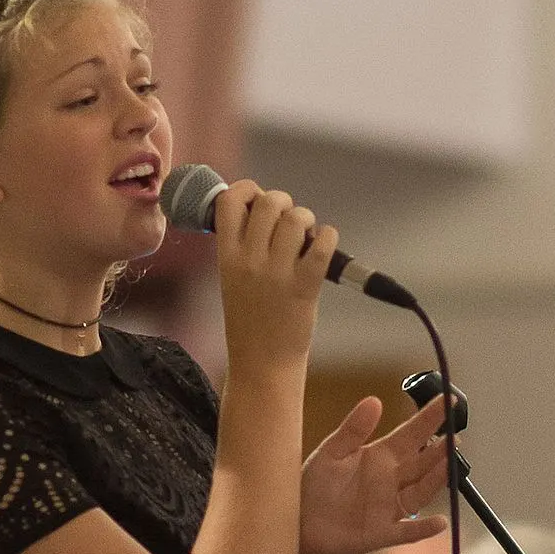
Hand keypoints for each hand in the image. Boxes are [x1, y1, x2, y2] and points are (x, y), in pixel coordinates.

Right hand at [207, 178, 335, 374]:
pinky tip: (325, 244)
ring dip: (307, 220)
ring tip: (307, 237)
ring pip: (297, 218)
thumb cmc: (250, 319)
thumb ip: (241, 246)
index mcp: (226, 256)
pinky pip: (322, 244)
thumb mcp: (232, 279)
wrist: (262, 364)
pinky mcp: (304, 286)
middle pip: (269, 202)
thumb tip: (261, 208)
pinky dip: (328, 236)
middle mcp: (249, 261)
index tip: (257, 199)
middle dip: (284, 203)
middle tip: (288, 222)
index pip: (228, 201)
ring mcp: (276, 274)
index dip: (246, 189)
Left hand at [300, 395, 450, 553]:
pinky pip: (406, 532)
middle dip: (440, 450)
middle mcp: (391, 481)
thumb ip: (353, 430)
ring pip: (420, 492)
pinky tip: (440, 522)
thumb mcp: (331, 453)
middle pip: (421, 463)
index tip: (448, 401)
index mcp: (380, 457)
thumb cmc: (315, 487)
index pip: (411, 434)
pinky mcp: (381, 534)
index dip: (429, 418)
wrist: (300, 527)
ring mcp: (389, 508)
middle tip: (456, 435)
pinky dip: (423, 529)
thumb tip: (374, 400)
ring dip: (436, 480)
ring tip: (450, 465)